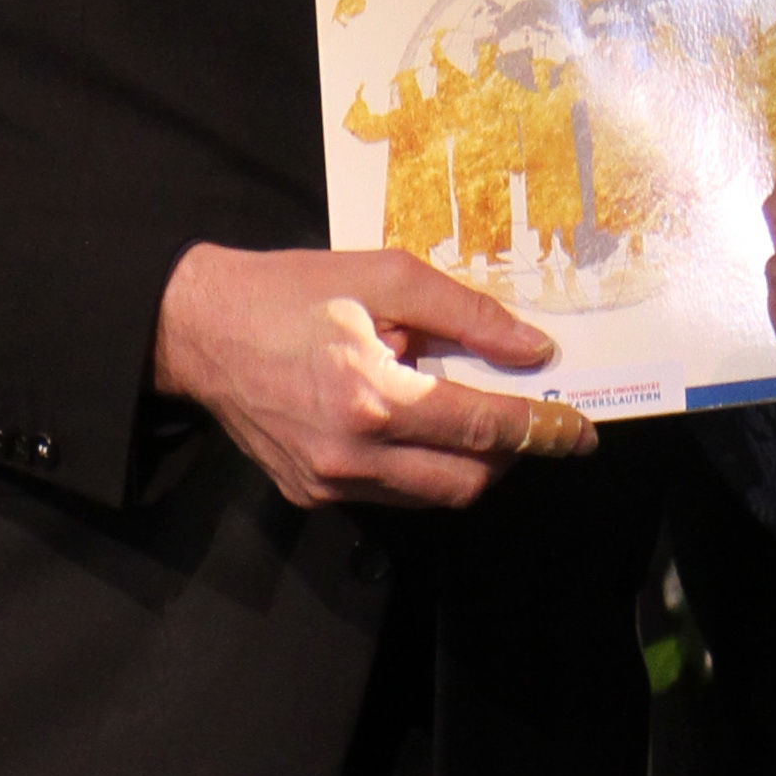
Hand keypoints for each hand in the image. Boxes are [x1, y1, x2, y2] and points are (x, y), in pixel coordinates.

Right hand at [154, 244, 595, 511]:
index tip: (578, 431)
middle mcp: (351, 456)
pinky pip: (390, 495)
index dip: (540, 431)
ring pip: (431, 498)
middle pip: (466, 483)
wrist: (197, 330)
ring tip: (460, 413)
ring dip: (464, 464)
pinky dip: (418, 467)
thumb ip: (466, 315)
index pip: (481, 429)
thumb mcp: (384, 278)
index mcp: (371, 398)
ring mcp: (329, 484)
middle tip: (524, 420)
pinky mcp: (311, 495)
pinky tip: (409, 424)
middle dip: (508, 457)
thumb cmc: (290, 293)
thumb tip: (532, 350)